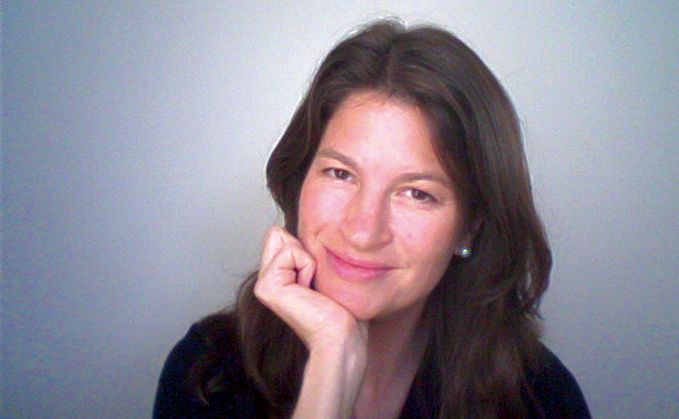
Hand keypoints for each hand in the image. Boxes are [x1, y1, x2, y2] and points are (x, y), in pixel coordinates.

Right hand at [254, 227, 366, 350]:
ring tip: (313, 289)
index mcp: (276, 277)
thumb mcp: (322, 271)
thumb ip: (305, 253)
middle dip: (305, 252)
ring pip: (286, 241)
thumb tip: (298, 230)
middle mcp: (265, 280)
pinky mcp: (266, 286)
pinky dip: (308, 267)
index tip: (316, 277)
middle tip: (314, 283)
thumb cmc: (341, 308)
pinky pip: (291, 252)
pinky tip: (309, 292)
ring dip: (309, 261)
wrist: (340, 336)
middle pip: (278, 234)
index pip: (280, 234)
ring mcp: (263, 284)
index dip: (304, 248)